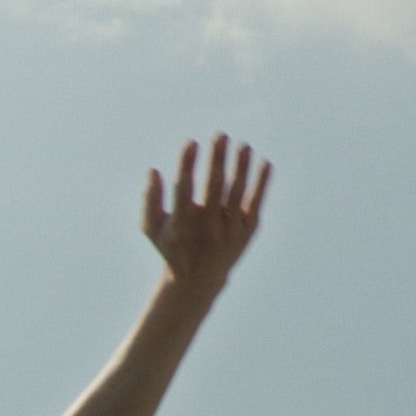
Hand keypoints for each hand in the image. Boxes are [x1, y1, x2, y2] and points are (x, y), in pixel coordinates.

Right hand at [142, 135, 270, 291]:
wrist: (198, 280)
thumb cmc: (171, 247)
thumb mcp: (152, 228)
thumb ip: (150, 200)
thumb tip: (152, 170)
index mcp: (182, 226)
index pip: (184, 190)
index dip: (187, 165)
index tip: (191, 142)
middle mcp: (208, 229)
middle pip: (214, 188)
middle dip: (217, 160)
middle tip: (219, 135)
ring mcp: (230, 231)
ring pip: (237, 193)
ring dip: (241, 168)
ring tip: (243, 145)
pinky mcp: (246, 232)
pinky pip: (255, 204)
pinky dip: (261, 184)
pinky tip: (265, 163)